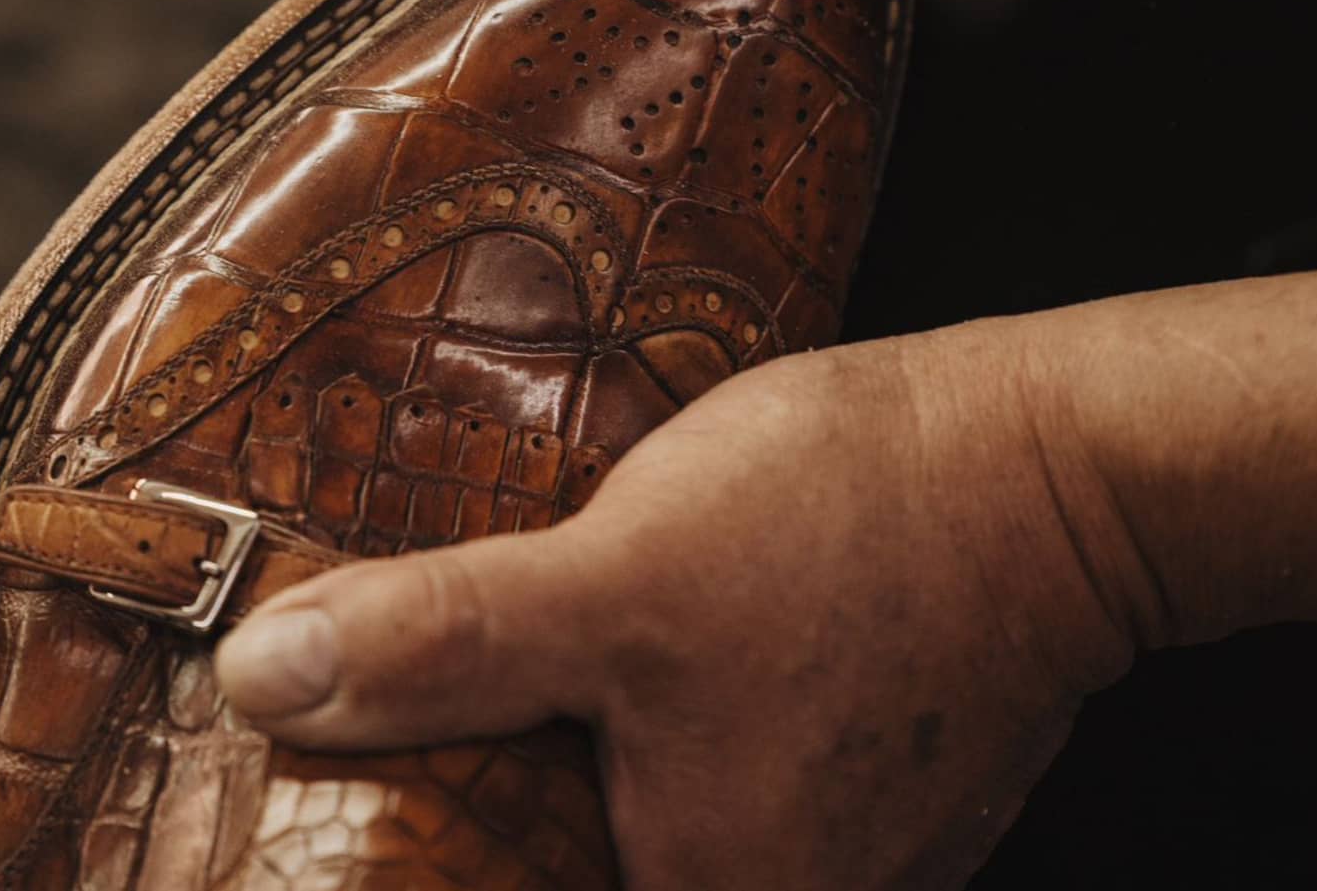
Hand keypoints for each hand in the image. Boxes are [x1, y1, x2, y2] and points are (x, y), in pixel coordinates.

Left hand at [214, 327, 1134, 889]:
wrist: (1051, 465)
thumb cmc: (851, 522)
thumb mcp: (619, 576)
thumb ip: (444, 645)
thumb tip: (265, 681)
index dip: (425, 864)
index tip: (336, 820)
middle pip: (577, 866)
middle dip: (495, 791)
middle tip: (389, 717)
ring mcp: (830, 847)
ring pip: (653, 814)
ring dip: (581, 751)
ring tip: (500, 670)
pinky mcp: (860, 775)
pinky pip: (723, 765)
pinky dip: (662, 713)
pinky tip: (631, 639)